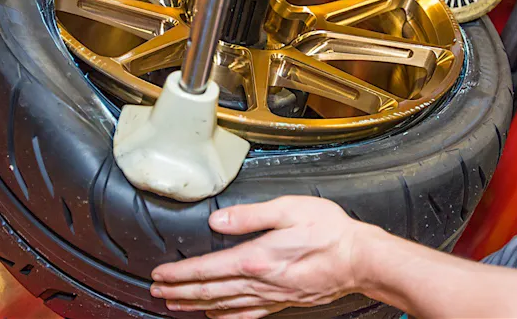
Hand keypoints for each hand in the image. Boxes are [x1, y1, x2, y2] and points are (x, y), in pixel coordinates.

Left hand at [150, 196, 380, 318]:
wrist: (360, 259)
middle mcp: (259, 281)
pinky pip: (246, 314)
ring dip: (195, 305)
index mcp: (256, 258)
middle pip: (209, 291)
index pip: (207, 268)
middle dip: (179, 292)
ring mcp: (271, 295)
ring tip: (174, 305)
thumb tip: (217, 220)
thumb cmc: (329, 231)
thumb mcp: (289, 209)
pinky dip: (225, 316)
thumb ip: (249, 216)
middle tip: (156, 292)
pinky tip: (216, 316)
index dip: (180, 273)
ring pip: (223, 304)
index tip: (160, 274)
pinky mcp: (282, 300)